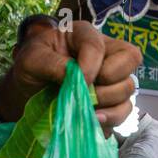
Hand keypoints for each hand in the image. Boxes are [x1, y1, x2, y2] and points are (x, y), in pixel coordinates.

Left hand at [0, 22, 140, 132]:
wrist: (28, 94)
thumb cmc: (30, 69)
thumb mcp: (30, 60)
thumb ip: (51, 63)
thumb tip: (75, 77)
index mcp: (83, 36)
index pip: (98, 45)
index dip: (91, 66)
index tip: (77, 83)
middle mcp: (104, 53)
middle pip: (129, 60)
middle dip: (108, 82)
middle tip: (87, 95)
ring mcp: (111, 78)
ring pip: (128, 89)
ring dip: (109, 105)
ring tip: (88, 113)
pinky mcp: (111, 102)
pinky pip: (123, 112)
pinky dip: (110, 121)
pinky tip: (92, 122)